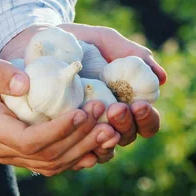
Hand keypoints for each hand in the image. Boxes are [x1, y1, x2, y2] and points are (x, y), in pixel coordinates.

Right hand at [0, 42, 120, 175]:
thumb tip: (24, 83)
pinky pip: (52, 161)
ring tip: (109, 131)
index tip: (83, 112)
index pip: (30, 140)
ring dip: (83, 150)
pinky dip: (77, 155)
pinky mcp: (22, 151)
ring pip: (53, 163)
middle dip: (80, 139)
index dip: (59, 130)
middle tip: (105, 117)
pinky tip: (98, 144)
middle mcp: (2, 148)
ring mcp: (12, 153)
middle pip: (48, 156)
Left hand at [58, 23, 166, 146]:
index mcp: (126, 100)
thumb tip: (161, 78)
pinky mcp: (62, 136)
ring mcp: (86, 131)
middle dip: (126, 125)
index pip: (146, 120)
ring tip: (97, 120)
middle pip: (129, 136)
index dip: (147, 117)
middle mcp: (109, 120)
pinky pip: (74, 154)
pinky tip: (75, 138)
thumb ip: (131, 54)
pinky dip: (79, 149)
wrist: (33, 44)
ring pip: (104, 150)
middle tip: (116, 109)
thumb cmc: (75, 42)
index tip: (138, 104)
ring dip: (104, 139)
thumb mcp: (103, 41)